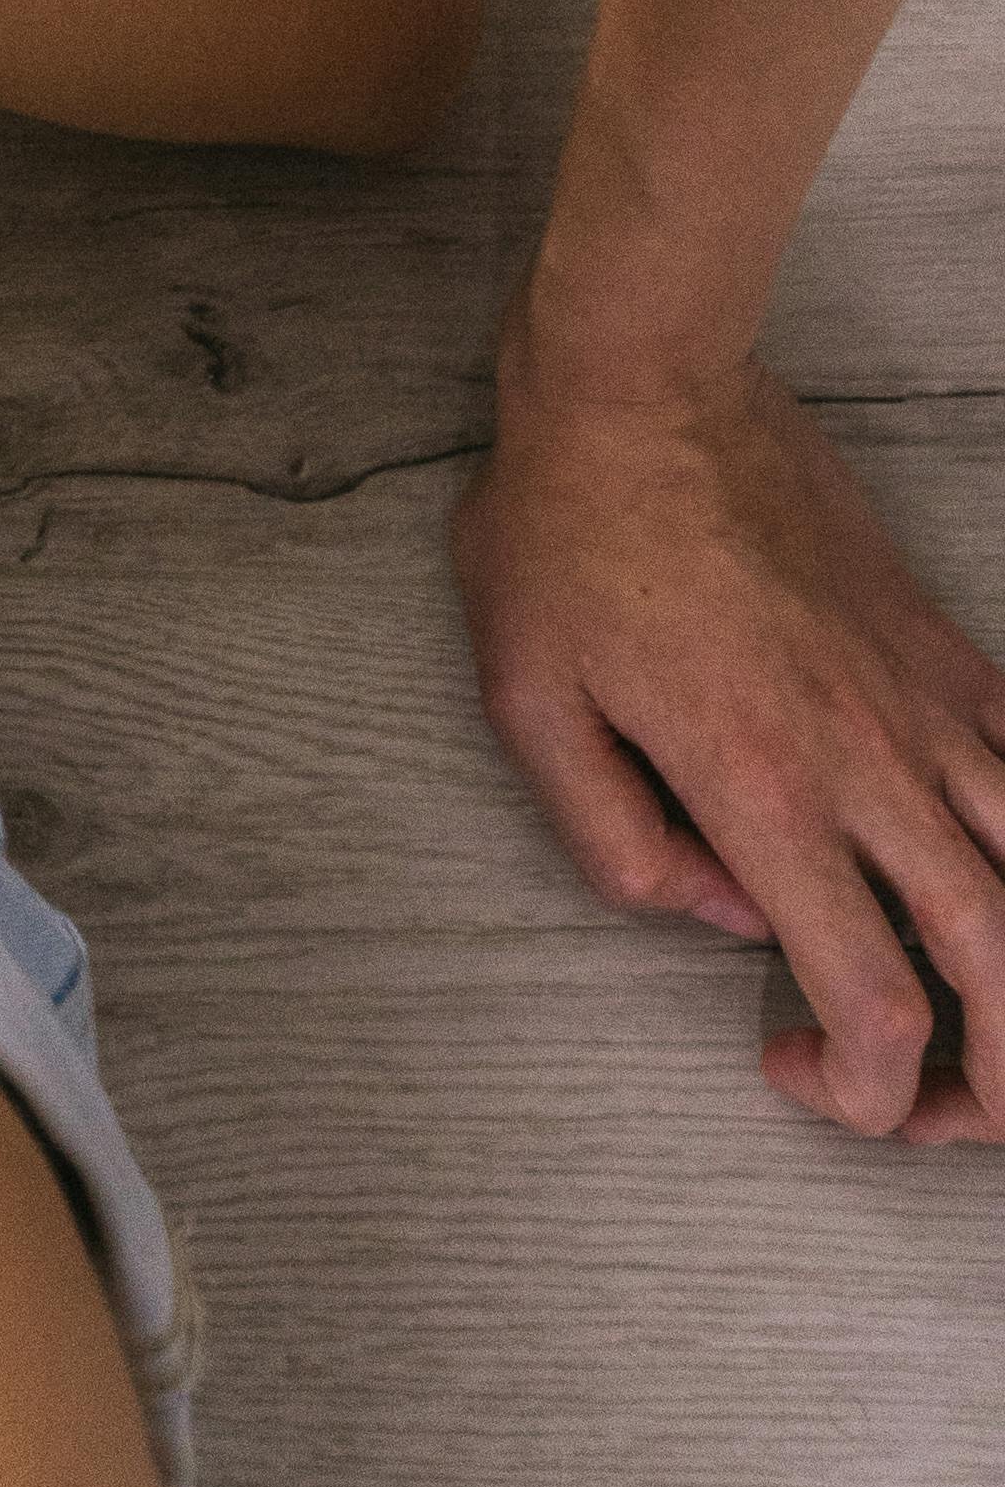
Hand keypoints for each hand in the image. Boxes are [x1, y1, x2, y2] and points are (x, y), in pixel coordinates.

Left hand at [454, 325, 1004, 1142]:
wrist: (641, 383)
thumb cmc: (566, 531)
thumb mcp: (528, 701)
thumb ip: (614, 843)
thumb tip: (713, 909)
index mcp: (763, 792)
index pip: (880, 1002)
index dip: (871, 1090)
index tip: (802, 1067)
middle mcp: (867, 761)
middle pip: (1001, 967)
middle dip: (993, 1079)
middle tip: (937, 1104)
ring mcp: (920, 700)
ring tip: (997, 1022)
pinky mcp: (941, 645)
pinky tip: (993, 869)